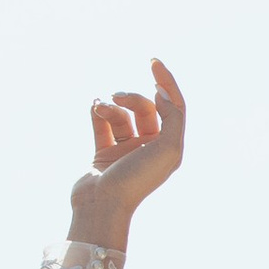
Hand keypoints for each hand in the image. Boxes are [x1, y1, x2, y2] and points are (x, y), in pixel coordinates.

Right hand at [68, 57, 185, 249]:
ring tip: (101, 108)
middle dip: (133, 98)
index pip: (173, 106)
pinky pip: (102, 123)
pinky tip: (94, 106)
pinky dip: (98, 111)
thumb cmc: (137, 180)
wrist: (103, 205)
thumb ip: (173, 117)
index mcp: (168, 147)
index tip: (154, 63)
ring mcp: (125, 150)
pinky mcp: (103, 153)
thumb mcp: (168, 149)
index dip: (166, 83)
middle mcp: (149, 148)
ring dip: (112, 106)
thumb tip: (162, 93)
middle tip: (119, 97)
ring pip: (121, 114)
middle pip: (145, 108)